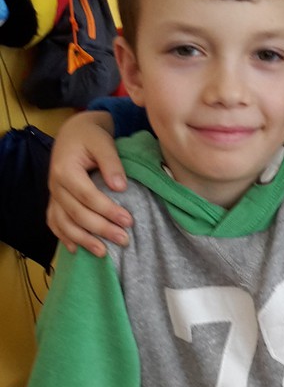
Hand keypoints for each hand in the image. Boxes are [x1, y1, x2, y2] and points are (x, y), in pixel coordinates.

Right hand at [47, 111, 132, 256]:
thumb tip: (120, 187)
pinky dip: (64, 237)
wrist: (74, 133)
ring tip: (103, 253)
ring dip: (83, 240)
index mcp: (65, 169)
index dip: (107, 210)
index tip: (128, 221)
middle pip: (77, 213)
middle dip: (100, 229)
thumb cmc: (90, 137)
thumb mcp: (103, 142)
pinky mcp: (55, 201)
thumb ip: (111, 162)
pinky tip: (76, 250)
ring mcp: (54, 195)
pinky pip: (54, 223)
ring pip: (64, 223)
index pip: (87, 196)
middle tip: (124, 239)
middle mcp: (55, 185)